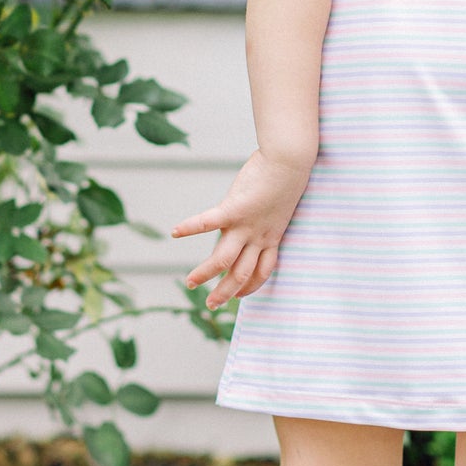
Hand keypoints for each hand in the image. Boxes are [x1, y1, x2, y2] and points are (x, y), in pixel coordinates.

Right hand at [171, 149, 313, 308]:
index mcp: (272, 235)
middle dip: (226, 292)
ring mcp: (246, 225)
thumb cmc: (287, 173)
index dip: (250, 287)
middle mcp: (259, 236)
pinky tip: (174, 232)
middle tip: (211, 305)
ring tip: (190, 283)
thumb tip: (258, 206)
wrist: (291, 160)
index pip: (262, 271)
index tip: (239, 296)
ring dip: (206, 274)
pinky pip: (208, 222)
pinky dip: (190, 228)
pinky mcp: (234, 208)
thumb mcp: (280, 201)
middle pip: (242, 274)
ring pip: (224, 259)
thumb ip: (268, 211)